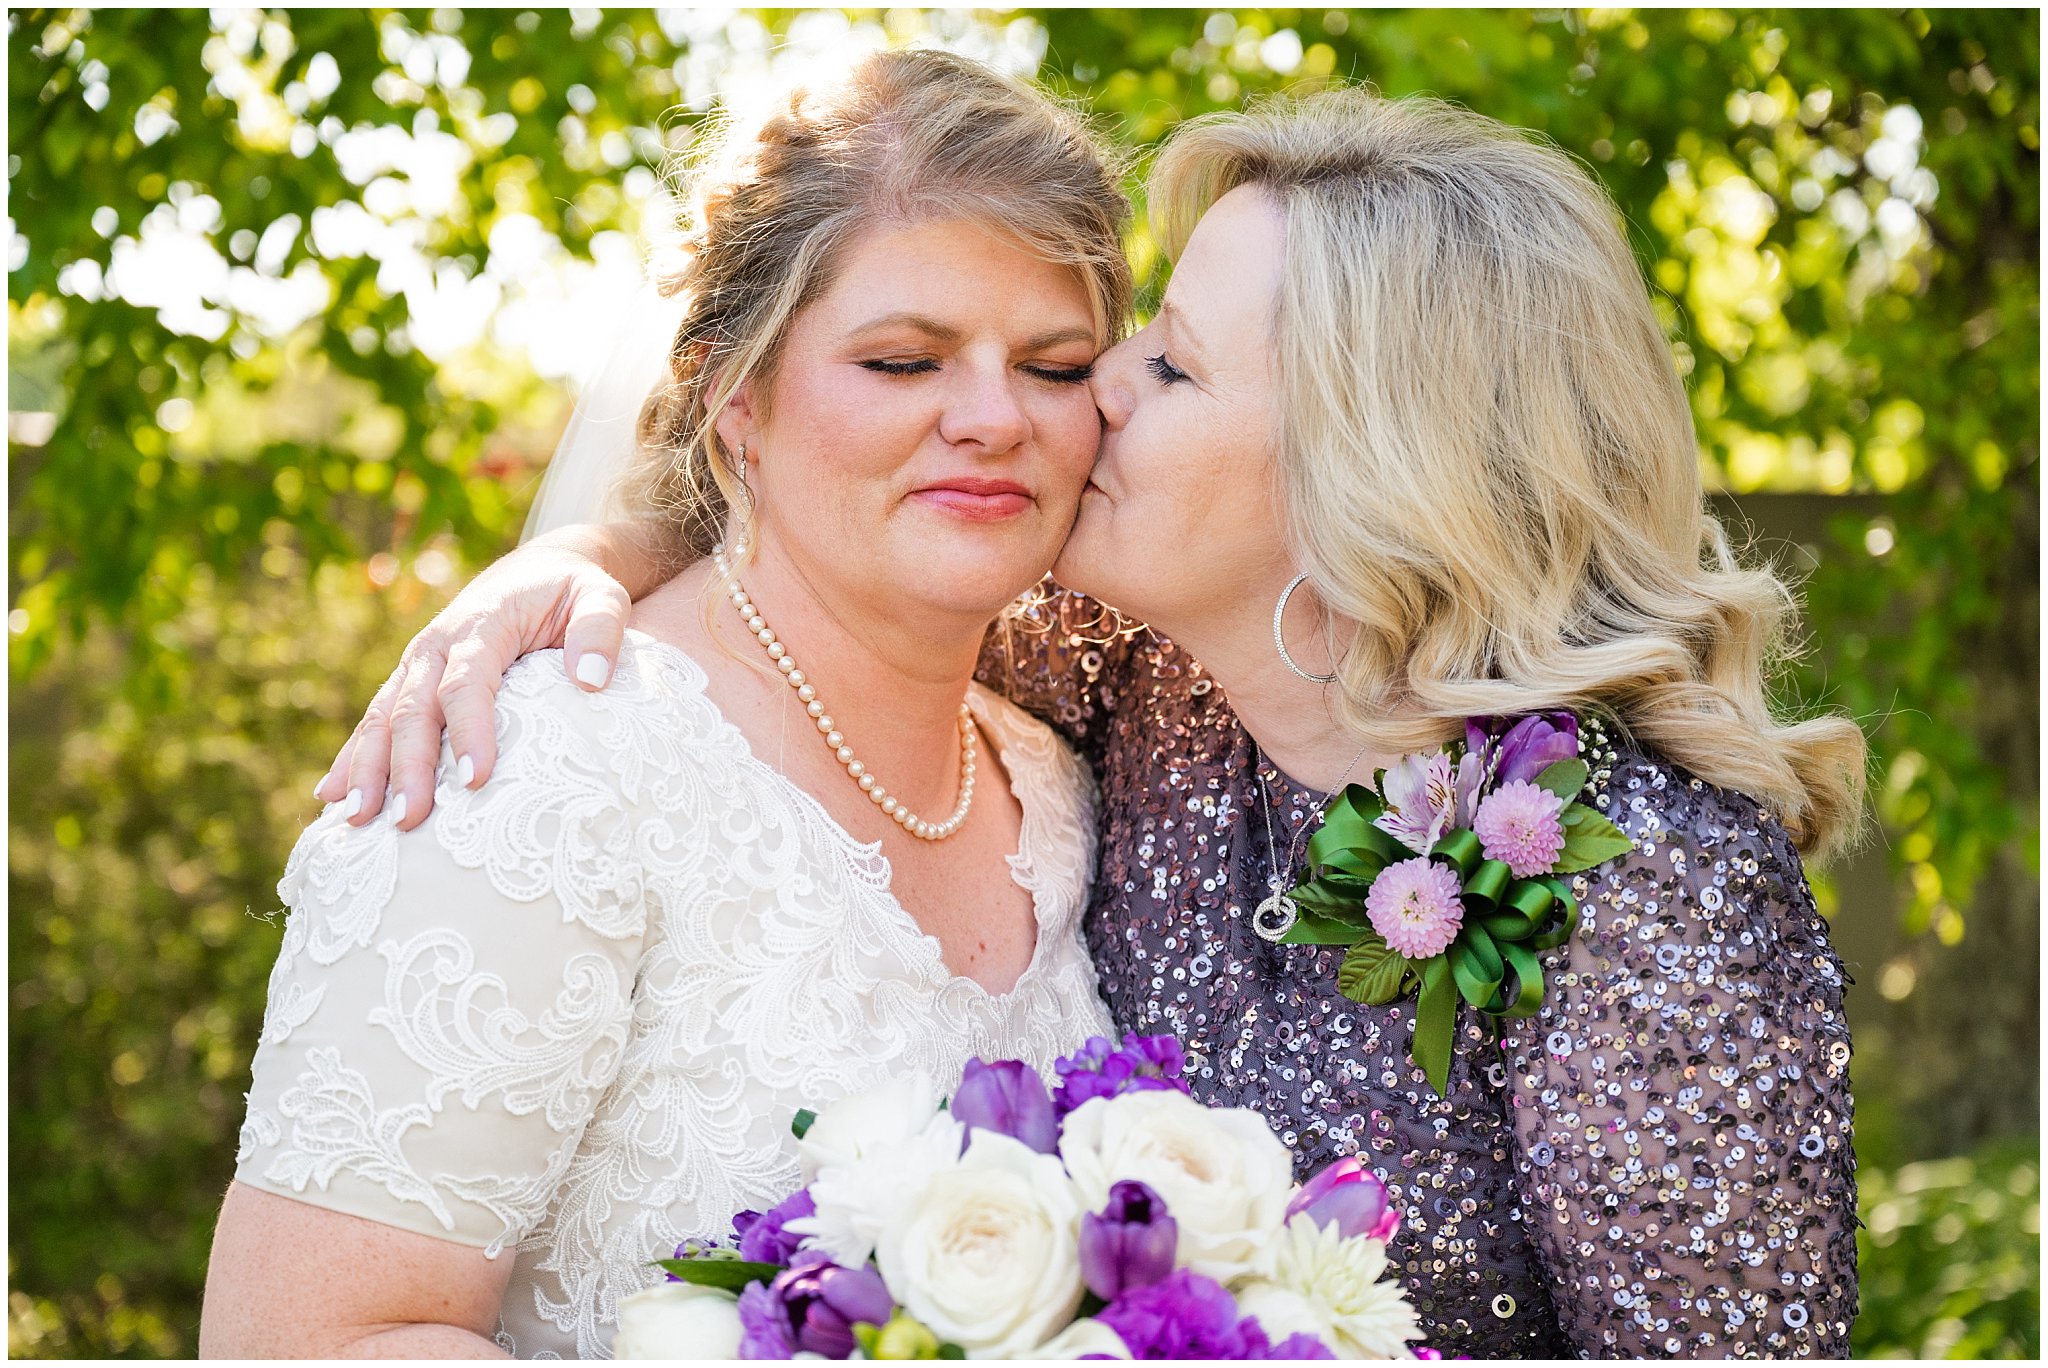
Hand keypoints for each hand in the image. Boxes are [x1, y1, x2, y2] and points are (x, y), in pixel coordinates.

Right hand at [314, 536, 633, 830]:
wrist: (539, 570)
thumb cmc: (573, 592)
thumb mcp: (601, 597)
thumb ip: (601, 630)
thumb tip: (590, 680)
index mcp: (483, 624)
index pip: (467, 682)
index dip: (469, 730)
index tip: (475, 779)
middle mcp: (438, 644)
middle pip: (414, 708)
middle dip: (408, 766)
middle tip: (409, 820)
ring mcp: (417, 663)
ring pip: (383, 717)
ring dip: (368, 768)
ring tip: (357, 819)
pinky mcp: (410, 680)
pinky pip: (375, 719)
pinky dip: (353, 756)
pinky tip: (331, 796)